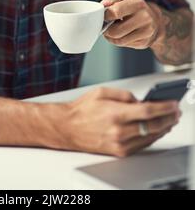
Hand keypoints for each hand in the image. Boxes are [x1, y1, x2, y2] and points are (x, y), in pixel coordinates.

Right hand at [63, 87, 180, 156]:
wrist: (67, 128)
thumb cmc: (82, 109)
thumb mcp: (102, 92)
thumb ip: (125, 95)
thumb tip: (141, 100)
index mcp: (115, 113)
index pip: (148, 111)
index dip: (164, 107)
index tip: (173, 103)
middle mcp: (119, 131)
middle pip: (153, 125)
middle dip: (168, 117)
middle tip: (175, 111)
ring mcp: (119, 143)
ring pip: (150, 136)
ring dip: (163, 127)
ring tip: (170, 119)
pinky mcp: (119, 152)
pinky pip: (142, 144)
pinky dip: (152, 136)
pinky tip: (157, 129)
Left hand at [101, 0, 160, 48]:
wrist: (155, 20)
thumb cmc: (135, 6)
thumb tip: (104, 4)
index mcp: (137, 4)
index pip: (114, 12)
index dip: (105, 16)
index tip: (103, 15)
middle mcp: (144, 17)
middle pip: (115, 31)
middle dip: (106, 29)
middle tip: (105, 25)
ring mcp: (146, 31)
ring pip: (118, 40)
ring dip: (110, 36)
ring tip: (112, 29)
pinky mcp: (144, 42)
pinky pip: (124, 45)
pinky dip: (118, 41)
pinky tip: (120, 34)